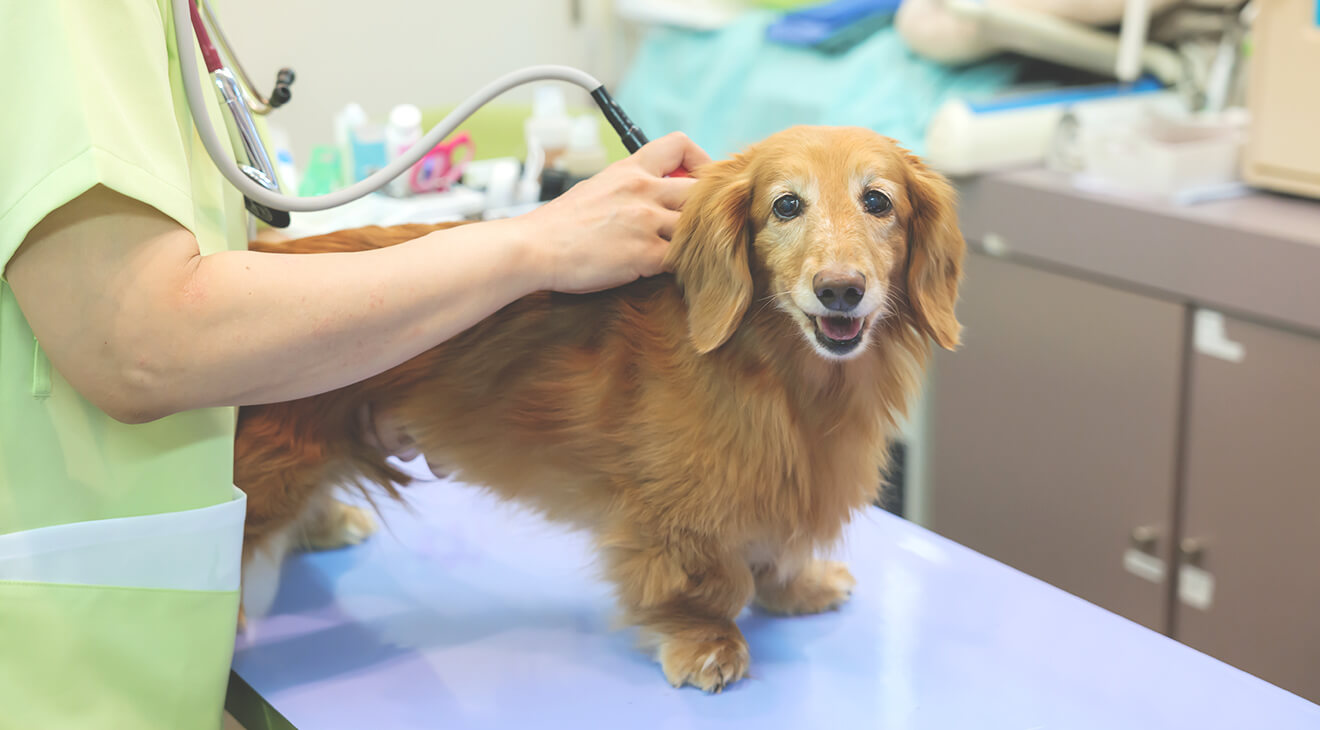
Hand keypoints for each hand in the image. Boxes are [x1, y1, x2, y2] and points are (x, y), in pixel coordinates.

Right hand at [518, 132, 711, 293]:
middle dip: (703, 209)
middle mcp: (642, 190)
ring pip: (696, 227)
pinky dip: (679, 268)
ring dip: (693, 242)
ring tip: (683, 255)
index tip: (698, 181)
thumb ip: (629, 188)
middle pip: (699, 190)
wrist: (533, 248)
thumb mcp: (597, 188)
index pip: (679, 145)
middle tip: (699, 228)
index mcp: (630, 170)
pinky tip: (666, 272)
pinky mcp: (645, 254)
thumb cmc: (559, 226)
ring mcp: (646, 222)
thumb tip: (654, 196)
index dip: (699, 161)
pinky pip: (681, 260)